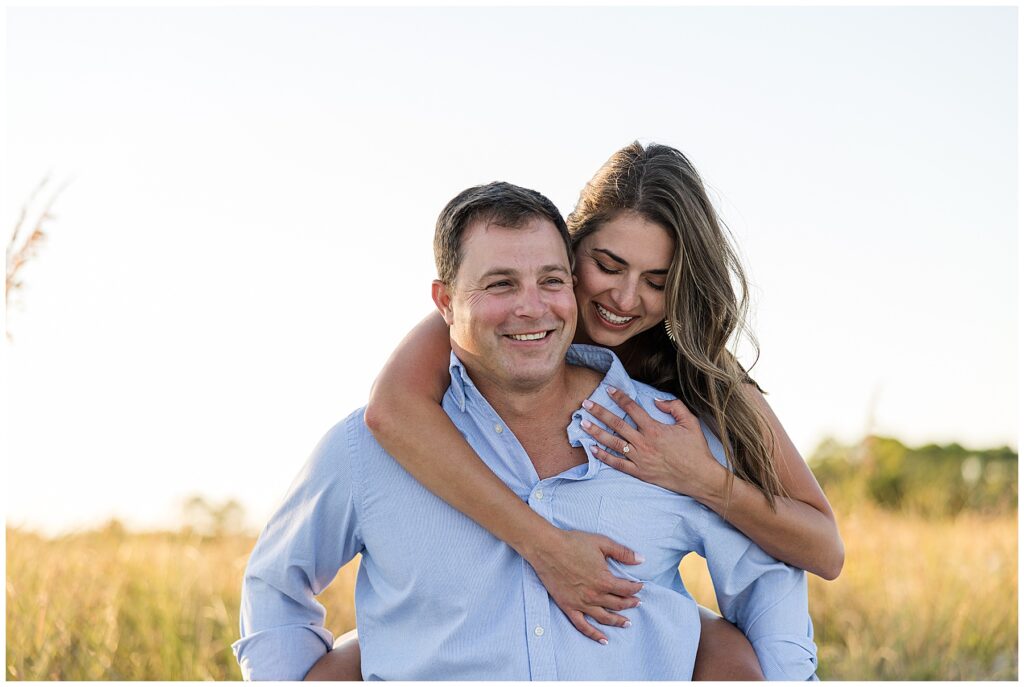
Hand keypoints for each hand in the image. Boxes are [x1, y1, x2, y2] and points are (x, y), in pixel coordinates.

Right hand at [525, 527, 643, 643]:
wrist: (547, 548)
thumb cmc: (574, 543)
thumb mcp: (602, 543)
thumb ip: (623, 553)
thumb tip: (641, 559)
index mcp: (604, 580)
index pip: (627, 589)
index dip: (636, 589)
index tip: (640, 587)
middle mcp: (595, 595)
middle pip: (618, 604)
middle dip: (630, 604)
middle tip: (637, 603)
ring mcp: (581, 603)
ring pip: (604, 618)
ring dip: (618, 621)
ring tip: (627, 623)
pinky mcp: (568, 607)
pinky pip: (583, 626)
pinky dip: (594, 634)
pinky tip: (603, 640)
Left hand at [580, 387, 724, 500]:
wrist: (699, 477)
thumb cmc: (696, 449)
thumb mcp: (690, 422)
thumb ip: (674, 406)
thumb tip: (656, 400)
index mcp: (654, 429)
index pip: (632, 409)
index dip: (619, 397)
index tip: (608, 389)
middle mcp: (643, 443)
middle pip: (617, 424)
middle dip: (600, 412)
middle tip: (585, 404)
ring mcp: (639, 459)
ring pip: (613, 443)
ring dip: (597, 433)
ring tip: (583, 424)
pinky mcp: (639, 472)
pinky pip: (617, 464)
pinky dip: (604, 457)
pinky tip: (593, 450)